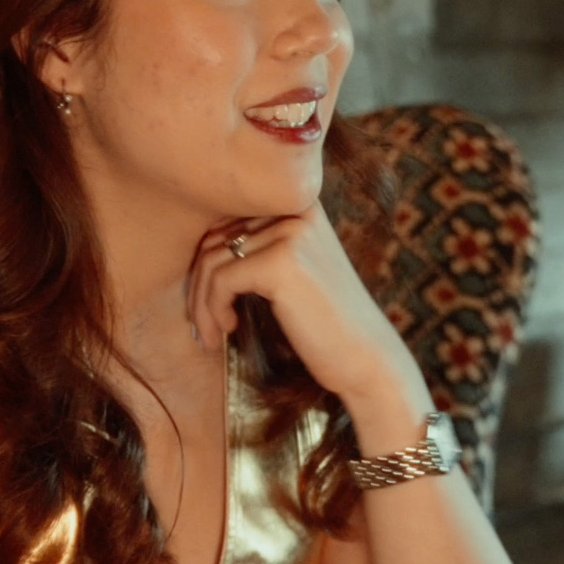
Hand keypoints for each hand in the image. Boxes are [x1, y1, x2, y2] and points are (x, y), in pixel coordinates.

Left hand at [184, 202, 424, 406]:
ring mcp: (291, 233)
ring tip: (211, 334)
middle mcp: (296, 209)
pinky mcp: (281, 263)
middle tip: (204, 324)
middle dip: (199, 285)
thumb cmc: (325, 322)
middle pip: (214, 238)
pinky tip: (228, 330)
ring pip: (211, 261)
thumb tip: (198, 247)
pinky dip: (212, 310)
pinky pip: (220, 281)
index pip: (227, 220)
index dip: (208, 262)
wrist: (366, 359)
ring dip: (201, 304)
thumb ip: (257, 247)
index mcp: (300, 204)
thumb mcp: (293, 270)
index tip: (208, 302)